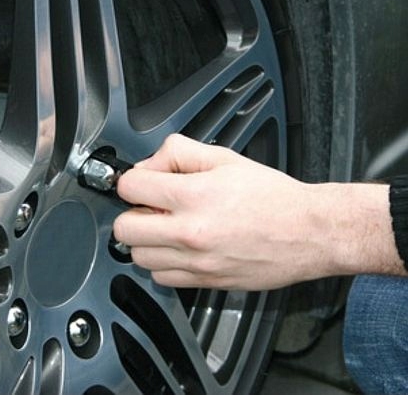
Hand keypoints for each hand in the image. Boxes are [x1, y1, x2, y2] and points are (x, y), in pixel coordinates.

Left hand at [114, 134, 401, 290]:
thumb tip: (150, 163)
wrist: (310, 233)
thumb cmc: (273, 197)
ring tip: (167, 229)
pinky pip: (161, 278)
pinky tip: (180, 249)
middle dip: (133, 213)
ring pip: (138, 257)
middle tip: (151, 208)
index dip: (132, 180)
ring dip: (146, 242)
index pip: (130, 187)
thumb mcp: (226, 159)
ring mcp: (197, 262)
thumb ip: (180, 153)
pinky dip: (163, 264)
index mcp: (194, 195)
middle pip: (124, 229)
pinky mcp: (206, 282)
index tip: (141, 182)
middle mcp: (190, 232)